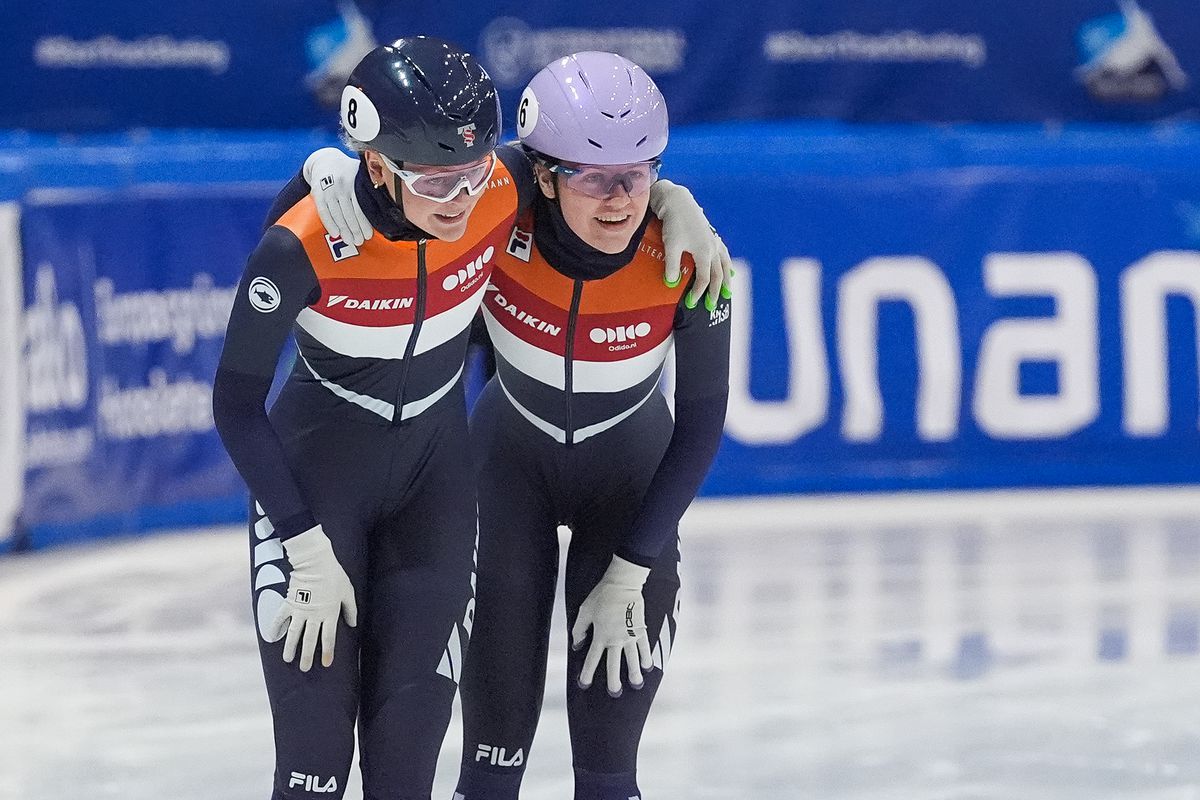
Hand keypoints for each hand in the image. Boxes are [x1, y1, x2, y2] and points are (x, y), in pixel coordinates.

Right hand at [270, 525, 357, 671]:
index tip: (326, 663)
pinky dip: (275, 627)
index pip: (329, 638)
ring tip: (288, 660)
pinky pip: (280, 618)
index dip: (328, 651)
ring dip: (290, 648)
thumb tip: (352, 624)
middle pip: (310, 640)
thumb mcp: (348, 591)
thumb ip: (350, 609)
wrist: (315, 561)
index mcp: (329, 614)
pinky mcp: (288, 603)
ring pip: (294, 634)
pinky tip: (272, 637)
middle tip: (305, 669)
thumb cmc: (334, 575)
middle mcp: (314, 616)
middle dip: (307, 656)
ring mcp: (300, 611)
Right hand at [304, 147, 371, 245]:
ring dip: (343, 229)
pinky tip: (335, 234)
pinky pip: (324, 211)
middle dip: (354, 229)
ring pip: (337, 214)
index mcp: (355, 182)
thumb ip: (372, 183)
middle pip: (349, 212)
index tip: (368, 235)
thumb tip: (388, 198)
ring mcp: (329, 189)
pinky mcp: (318, 193)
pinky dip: (329, 223)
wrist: (324, 160)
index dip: (364, 222)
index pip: (361, 206)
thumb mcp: (360, 172)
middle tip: (359, 242)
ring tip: (349, 241)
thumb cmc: (348, 170)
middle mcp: (342, 185)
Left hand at [571, 556, 653, 696]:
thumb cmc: (602, 596)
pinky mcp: (640, 629)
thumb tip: (576, 644)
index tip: (584, 684)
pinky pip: (644, 647)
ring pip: (632, 659)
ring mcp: (629, 636)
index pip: (592, 659)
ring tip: (636, 685)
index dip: (587, 673)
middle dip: (613, 680)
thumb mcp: (585, 611)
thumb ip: (579, 629)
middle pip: (614, 664)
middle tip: (614, 693)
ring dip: (633, 673)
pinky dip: (646, 657)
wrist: (623, 583)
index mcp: (601, 635)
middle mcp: (615, 639)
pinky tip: (648, 667)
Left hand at [649, 179, 733, 311]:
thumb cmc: (674, 223)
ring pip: (724, 264)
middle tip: (711, 306)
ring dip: (726, 280)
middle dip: (715, 292)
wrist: (678, 201)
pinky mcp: (711, 235)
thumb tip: (671, 284)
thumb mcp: (671, 246)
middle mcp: (713, 248)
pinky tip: (727, 268)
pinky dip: (726, 263)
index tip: (691, 303)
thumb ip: (672, 266)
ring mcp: (714, 241)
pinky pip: (723, 253)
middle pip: (718, 275)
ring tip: (728, 292)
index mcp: (704, 252)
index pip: (704, 279)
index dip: (698, 293)